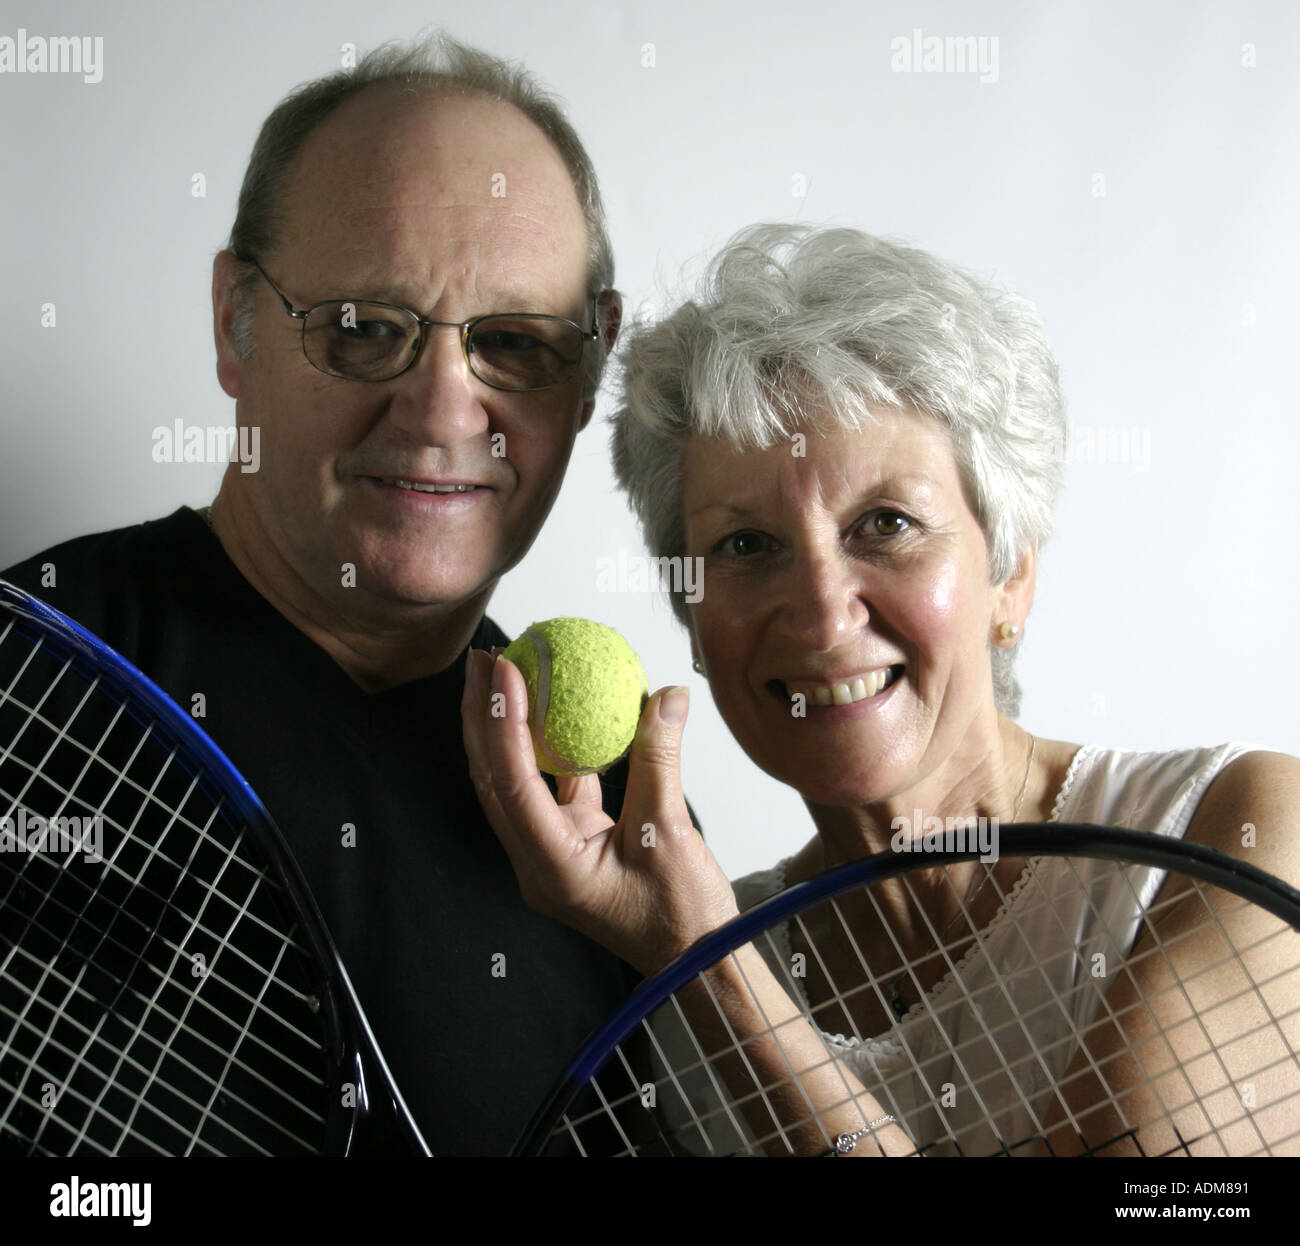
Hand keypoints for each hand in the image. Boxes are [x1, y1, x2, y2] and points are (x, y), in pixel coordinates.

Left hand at [461, 648, 739, 975]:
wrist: (696, 961)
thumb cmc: (683, 914)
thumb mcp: (672, 833)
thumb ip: (661, 761)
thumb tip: (666, 695)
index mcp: (552, 869)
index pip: (513, 784)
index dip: (503, 722)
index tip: (506, 670)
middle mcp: (537, 862)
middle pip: (492, 780)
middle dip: (480, 716)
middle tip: (487, 659)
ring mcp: (550, 854)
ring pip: (513, 783)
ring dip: (507, 728)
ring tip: (509, 673)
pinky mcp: (570, 844)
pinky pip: (551, 788)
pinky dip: (552, 748)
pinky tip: (562, 708)